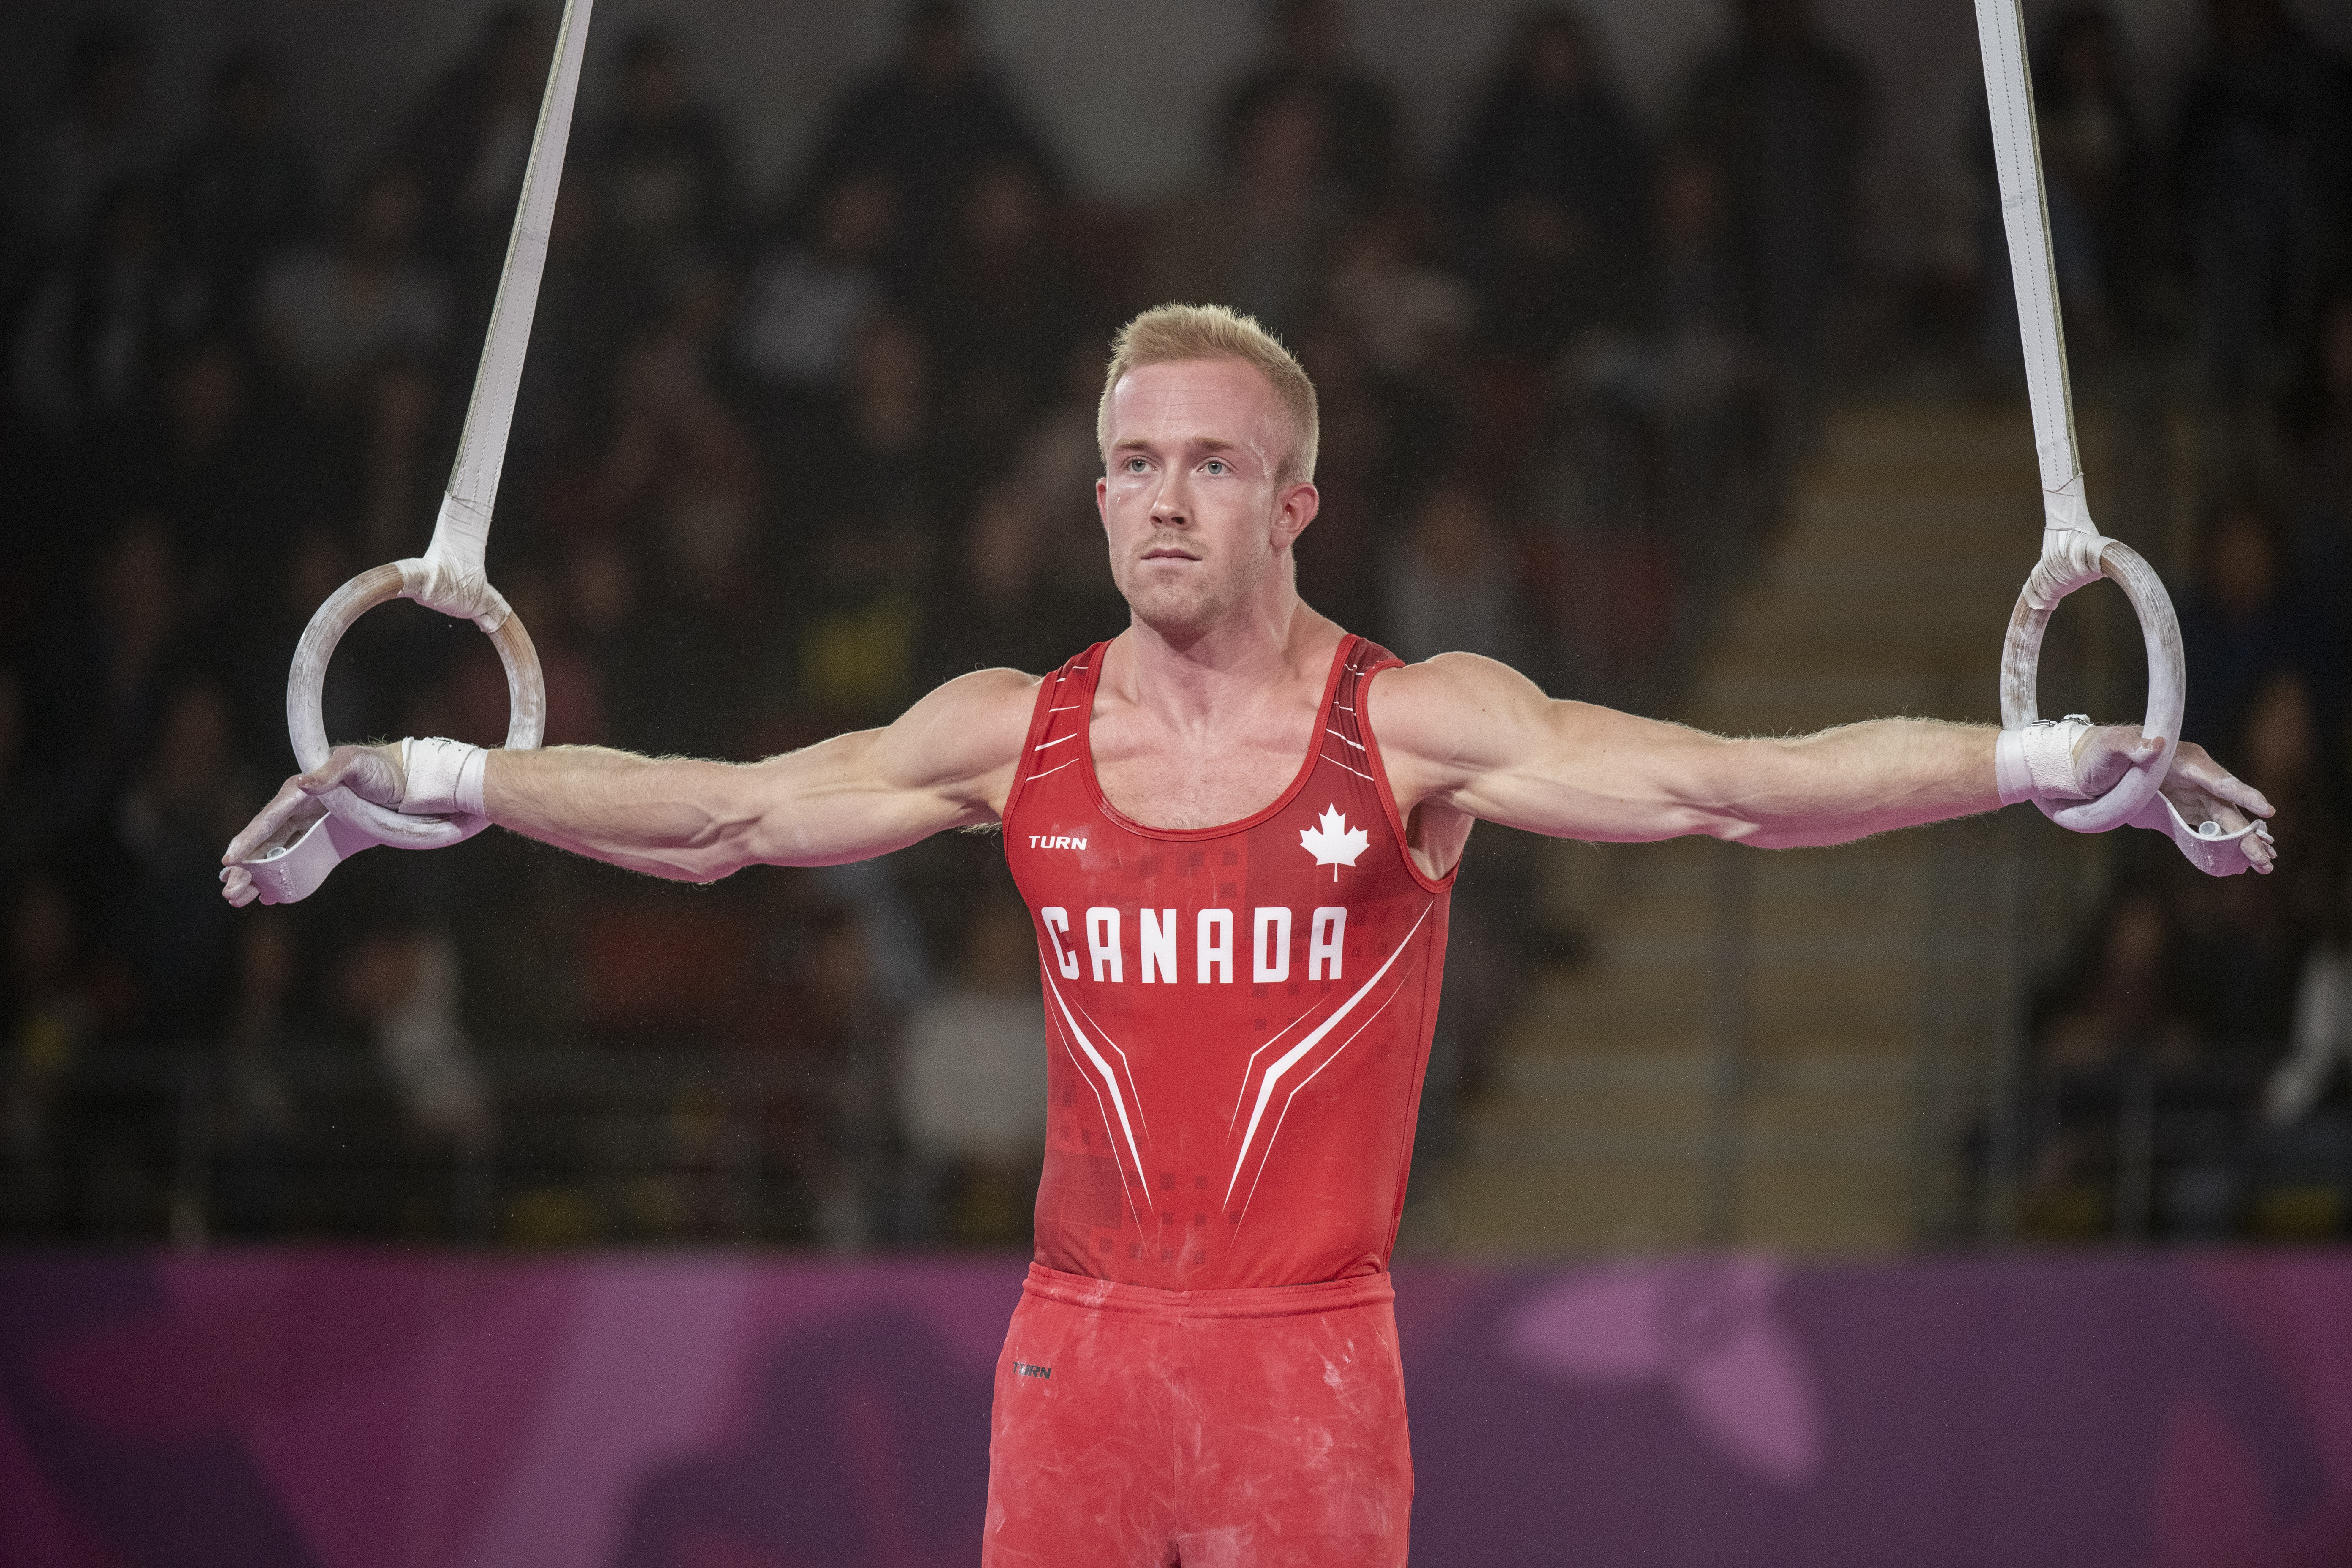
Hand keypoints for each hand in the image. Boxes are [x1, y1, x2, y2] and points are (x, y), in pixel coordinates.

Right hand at [218, 744, 404, 906]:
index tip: (230, 859)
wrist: (404, 780)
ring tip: (238, 897)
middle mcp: (297, 809)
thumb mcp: (355, 765)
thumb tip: (303, 784)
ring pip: (276, 853)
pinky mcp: (323, 839)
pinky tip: (269, 894)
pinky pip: (296, 859)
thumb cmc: (378, 768)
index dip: (248, 839)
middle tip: (229, 892)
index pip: (268, 819)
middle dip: (245, 867)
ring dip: (257, 875)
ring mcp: (309, 825)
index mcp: (299, 792)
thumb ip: (330, 772)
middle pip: (265, 842)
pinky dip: (282, 875)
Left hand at [2074, 725, 2276, 873]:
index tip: (2267, 809)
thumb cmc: (2101, 753)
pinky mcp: (2182, 811)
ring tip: (2264, 867)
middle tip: (2265, 859)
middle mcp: (2196, 779)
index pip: (2218, 779)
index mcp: (2185, 761)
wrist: (2088, 766)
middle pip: (2227, 807)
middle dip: (2247, 833)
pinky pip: (2207, 830)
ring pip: (2224, 822)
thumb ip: (2130, 746)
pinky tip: (2239, 863)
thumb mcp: (2111, 748)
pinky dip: (2223, 846)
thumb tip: (2154, 745)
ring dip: (2243, 843)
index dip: (2242, 794)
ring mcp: (2191, 796)